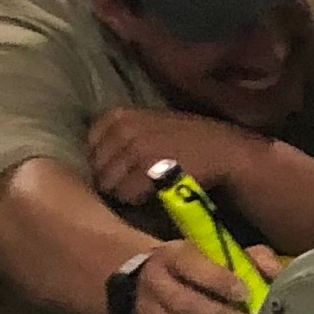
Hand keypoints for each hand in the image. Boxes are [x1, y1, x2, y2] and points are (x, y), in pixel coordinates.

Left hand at [88, 107, 252, 209]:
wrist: (223, 151)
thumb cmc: (186, 141)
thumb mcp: (150, 123)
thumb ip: (121, 134)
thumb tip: (94, 158)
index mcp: (120, 114)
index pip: (90, 144)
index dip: (105, 160)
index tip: (123, 166)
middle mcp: (124, 128)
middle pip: (96, 167)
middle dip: (111, 177)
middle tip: (133, 181)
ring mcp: (135, 148)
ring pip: (108, 183)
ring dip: (122, 191)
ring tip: (142, 188)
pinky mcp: (147, 171)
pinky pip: (126, 194)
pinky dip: (136, 199)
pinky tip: (152, 194)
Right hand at [128, 243, 257, 313]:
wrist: (154, 281)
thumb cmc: (201, 265)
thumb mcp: (224, 251)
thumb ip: (253, 258)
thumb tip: (274, 272)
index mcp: (173, 255)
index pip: (192, 266)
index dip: (218, 281)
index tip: (245, 294)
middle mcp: (154, 282)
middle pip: (185, 304)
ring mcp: (148, 312)